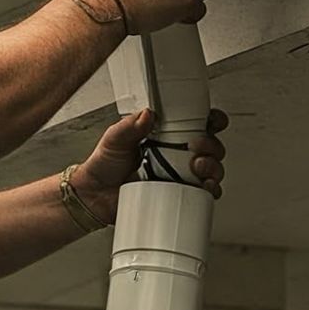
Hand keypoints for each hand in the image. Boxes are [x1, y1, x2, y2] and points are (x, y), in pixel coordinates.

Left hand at [73, 107, 229, 220]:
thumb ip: (130, 125)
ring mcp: (179, 175)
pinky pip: (203, 194)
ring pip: (212, 168)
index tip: (212, 120)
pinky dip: (211, 189)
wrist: (94, 196)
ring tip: (198, 165)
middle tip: (196, 145)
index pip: (197, 123)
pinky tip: (205, 186)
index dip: (211, 120)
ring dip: (213, 165)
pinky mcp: (178, 196)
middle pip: (210, 145)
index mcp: (166, 135)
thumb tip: (148, 114)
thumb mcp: (115, 138)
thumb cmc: (104, 166)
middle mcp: (177, 154)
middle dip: (212, 144)